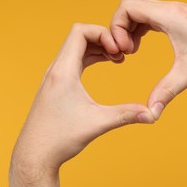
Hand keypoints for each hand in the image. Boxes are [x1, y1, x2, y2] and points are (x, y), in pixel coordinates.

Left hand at [9, 23, 153, 186]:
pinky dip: (90, 58)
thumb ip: (126, 115)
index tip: (118, 50)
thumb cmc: (59, 139)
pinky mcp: (55, 85)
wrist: (34, 155)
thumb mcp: (97, 123)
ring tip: (117, 59)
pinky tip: (104, 65)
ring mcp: (54, 77)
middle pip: (79, 37)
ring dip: (97, 48)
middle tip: (122, 54)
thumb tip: (152, 114)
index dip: (103, 32)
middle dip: (103, 39)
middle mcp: (56, 69)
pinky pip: (74, 61)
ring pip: (76, 49)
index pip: (80, 31)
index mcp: (63, 71)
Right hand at [110, 0, 186, 119]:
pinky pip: (151, 17)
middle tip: (126, 52)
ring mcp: (177, 12)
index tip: (126, 51)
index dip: (117, 27)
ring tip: (132, 51)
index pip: (128, 7)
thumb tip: (150, 113)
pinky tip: (142, 46)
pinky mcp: (182, 19)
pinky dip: (141, 29)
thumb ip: (166, 92)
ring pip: (140, 11)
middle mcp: (172, 9)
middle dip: (120, 29)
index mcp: (171, 15)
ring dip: (130, 29)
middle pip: (130, 7)